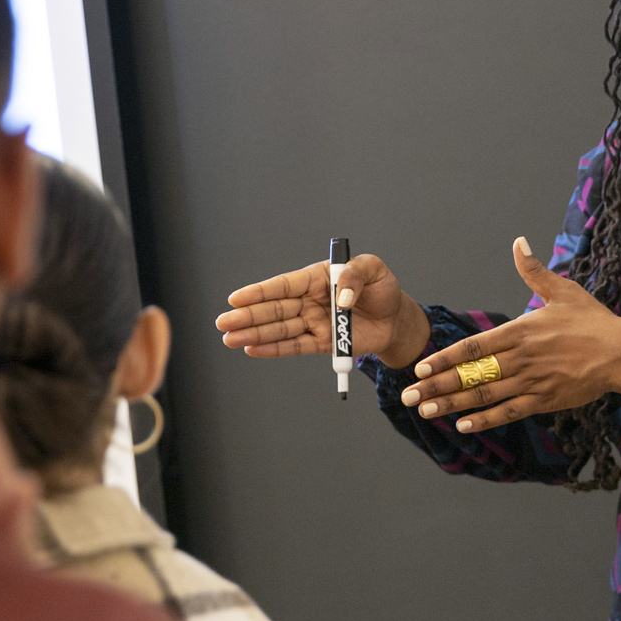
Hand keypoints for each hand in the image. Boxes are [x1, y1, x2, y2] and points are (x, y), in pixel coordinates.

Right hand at [216, 252, 429, 367]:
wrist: (396, 319)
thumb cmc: (382, 289)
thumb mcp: (374, 270)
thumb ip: (355, 275)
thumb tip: (340, 297)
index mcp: (317, 278)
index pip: (283, 285)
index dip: (259, 292)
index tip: (236, 298)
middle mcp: (310, 301)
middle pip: (274, 309)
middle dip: (248, 316)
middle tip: (223, 322)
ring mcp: (314, 323)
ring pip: (279, 329)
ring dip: (254, 335)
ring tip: (230, 339)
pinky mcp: (323, 344)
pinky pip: (295, 346)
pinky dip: (274, 350)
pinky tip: (253, 350)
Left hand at [399, 238, 620, 432]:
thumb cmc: (592, 320)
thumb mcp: (563, 290)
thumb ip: (534, 270)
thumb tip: (519, 242)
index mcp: (520, 331)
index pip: (473, 347)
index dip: (444, 358)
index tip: (420, 367)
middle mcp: (521, 358)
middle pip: (471, 375)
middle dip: (437, 386)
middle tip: (408, 396)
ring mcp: (532, 382)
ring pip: (485, 396)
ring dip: (453, 405)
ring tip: (426, 411)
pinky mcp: (544, 400)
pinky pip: (509, 412)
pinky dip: (485, 419)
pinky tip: (463, 425)